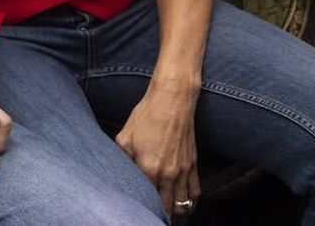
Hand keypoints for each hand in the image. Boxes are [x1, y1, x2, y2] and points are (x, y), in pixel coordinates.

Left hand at [115, 76, 199, 215]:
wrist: (173, 99)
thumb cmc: (148, 114)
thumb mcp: (125, 136)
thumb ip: (121, 158)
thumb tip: (119, 171)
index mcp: (149, 168)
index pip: (146, 198)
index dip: (142, 206)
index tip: (138, 209)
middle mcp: (168, 173)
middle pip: (167, 207)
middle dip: (160, 214)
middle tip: (154, 216)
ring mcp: (182, 170)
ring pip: (183, 203)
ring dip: (177, 211)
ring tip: (171, 215)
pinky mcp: (193, 163)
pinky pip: (196, 190)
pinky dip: (191, 200)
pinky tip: (186, 202)